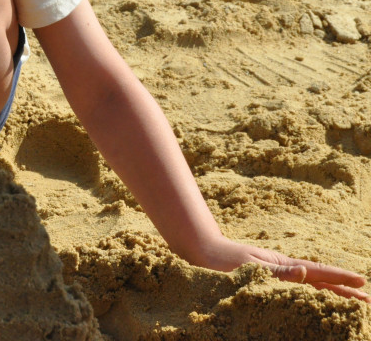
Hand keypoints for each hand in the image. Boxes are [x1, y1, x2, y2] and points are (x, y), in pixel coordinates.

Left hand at [197, 235, 368, 300]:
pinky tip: (317, 298)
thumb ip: (277, 272)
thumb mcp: (250, 266)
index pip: (317, 273)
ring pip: (310, 285)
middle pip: (319, 280)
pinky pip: (295, 289)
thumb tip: (305, 272)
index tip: (362, 284)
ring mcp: (275, 275)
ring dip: (331, 293)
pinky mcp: (266, 281)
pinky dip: (310, 294)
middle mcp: (282, 270)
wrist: (201, 254)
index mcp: (282, 265)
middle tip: (368, 300)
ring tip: (352, 300)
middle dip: (344, 290)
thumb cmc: (222, 260)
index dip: (340, 279)